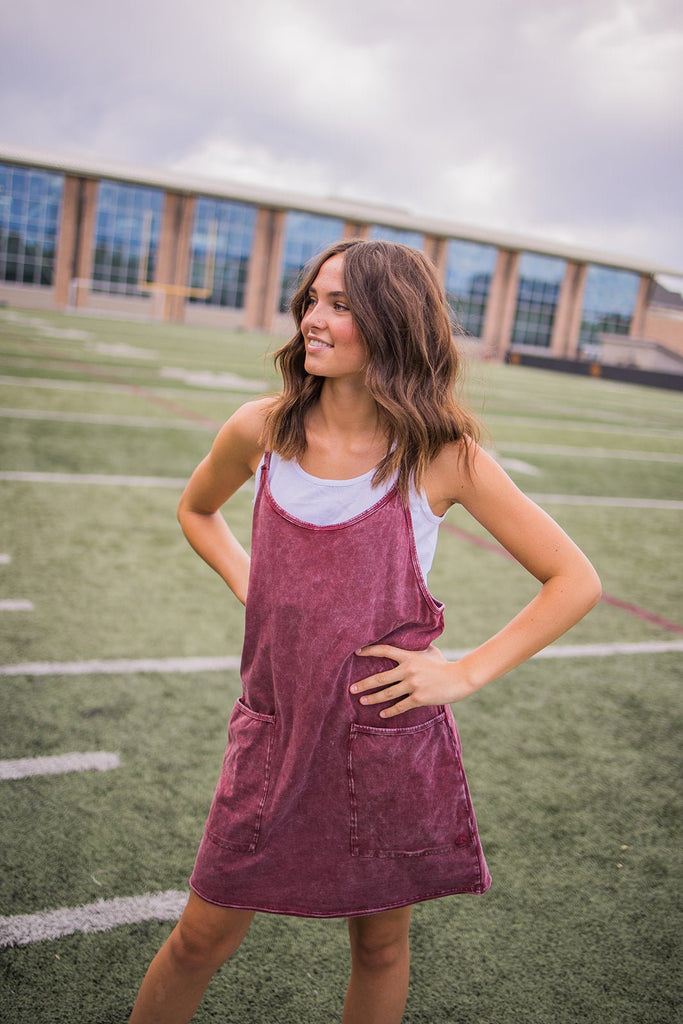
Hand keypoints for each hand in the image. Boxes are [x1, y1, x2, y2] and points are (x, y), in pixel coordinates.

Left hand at [350, 644, 475, 718]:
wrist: (460, 678)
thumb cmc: (443, 664)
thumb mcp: (429, 651)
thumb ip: (416, 649)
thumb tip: (408, 641)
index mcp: (409, 656)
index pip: (385, 651)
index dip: (369, 651)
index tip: (357, 652)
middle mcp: (408, 670)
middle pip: (380, 678)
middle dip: (364, 684)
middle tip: (351, 689)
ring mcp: (413, 685)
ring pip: (387, 693)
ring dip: (373, 699)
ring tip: (362, 701)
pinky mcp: (419, 698)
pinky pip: (400, 706)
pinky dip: (391, 711)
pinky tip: (382, 714)